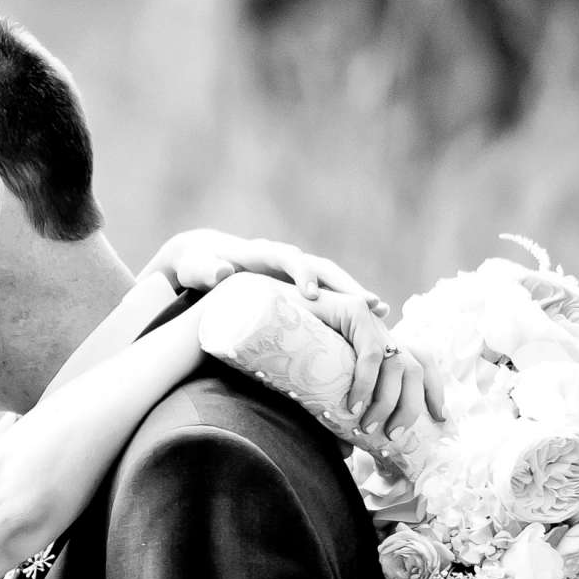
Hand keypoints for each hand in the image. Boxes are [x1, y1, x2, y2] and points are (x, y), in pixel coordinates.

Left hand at [141, 229, 388, 318]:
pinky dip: (348, 308)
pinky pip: (329, 297)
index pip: (288, 259)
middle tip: (369, 306)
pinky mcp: (301, 289)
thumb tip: (222, 272)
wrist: (206, 260)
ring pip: (333, 283)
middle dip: (346, 287)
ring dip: (356, 297)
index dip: (302, 274)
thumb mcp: (197, 266)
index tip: (312, 294)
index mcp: (264, 253)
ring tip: (381, 315)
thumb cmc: (199, 265)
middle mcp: (287, 261)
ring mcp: (297, 274)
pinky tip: (369, 325)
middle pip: (323, 270)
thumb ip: (205, 270)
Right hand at [303, 289, 446, 439]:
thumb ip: (338, 416)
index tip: (439, 417)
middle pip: (417, 369)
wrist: (268, 315)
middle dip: (412, 406)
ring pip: (399, 364)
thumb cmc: (293, 353)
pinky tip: (353, 405)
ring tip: (368, 426)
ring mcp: (370, 320)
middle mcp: (381, 331)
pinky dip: (366, 383)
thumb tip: (348, 452)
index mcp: (381, 344)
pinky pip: (370, 354)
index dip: (434, 389)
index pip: (422, 363)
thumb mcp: (323, 389)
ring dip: (387, 402)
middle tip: (395, 434)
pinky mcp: (355, 311)